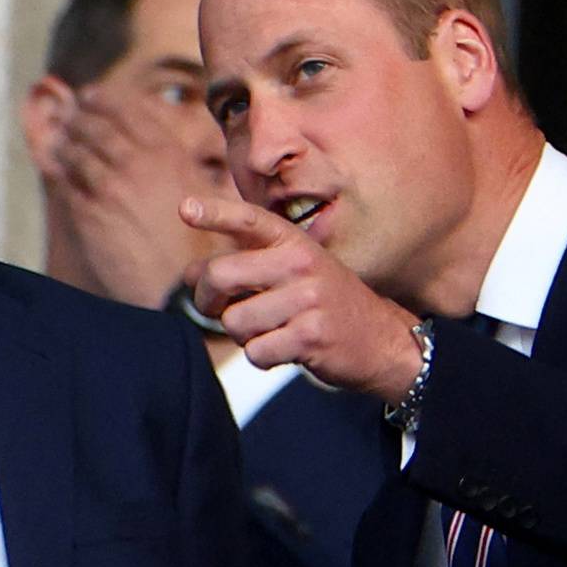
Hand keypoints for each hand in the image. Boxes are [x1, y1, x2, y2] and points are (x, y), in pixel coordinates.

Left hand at [44, 87, 224, 309]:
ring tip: (60, 136)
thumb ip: (188, 169)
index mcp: (170, 155)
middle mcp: (138, 164)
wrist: (178, 289)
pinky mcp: (91, 213)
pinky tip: (57, 168)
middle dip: (80, 115)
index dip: (106, 100)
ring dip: (66, 140)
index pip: (130, 111)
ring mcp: (111, 187)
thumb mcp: (208, 197)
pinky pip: (68, 182)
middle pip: (98, 126)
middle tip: (70, 111)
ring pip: (78, 151)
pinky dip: (60, 170)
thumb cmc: (201, 249)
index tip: (92, 95)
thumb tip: (180, 156)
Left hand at [181, 194, 422, 401]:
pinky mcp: (311, 335)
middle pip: (221, 275)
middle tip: (218, 310)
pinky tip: (286, 350)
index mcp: (293, 241)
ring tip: (271, 331)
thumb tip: (189, 274)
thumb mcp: (291, 273)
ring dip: (244, 336)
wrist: (381, 338)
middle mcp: (300, 262)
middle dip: (208, 301)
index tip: (185, 208)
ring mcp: (308, 298)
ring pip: (235, 321)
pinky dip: (263, 357)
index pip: (248, 219)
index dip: (215, 213)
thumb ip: (243, 268)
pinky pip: (256, 351)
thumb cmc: (324, 304)